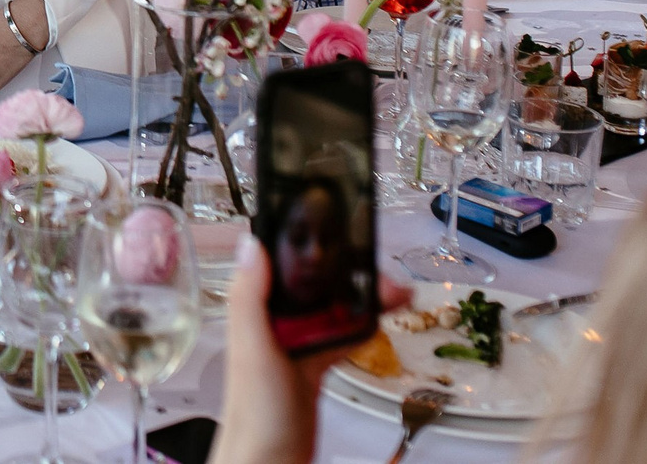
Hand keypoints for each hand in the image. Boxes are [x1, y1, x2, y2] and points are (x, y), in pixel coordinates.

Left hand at [212, 236, 412, 463]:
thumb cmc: (255, 414)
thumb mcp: (254, 349)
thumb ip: (250, 298)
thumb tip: (253, 245)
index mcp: (255, 311)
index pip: (282, 263)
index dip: (311, 245)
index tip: (343, 232)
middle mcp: (272, 323)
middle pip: (315, 284)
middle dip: (350, 273)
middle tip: (384, 275)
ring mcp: (293, 346)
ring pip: (331, 309)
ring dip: (362, 298)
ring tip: (396, 296)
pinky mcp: (310, 368)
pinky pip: (339, 338)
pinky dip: (360, 328)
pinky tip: (379, 322)